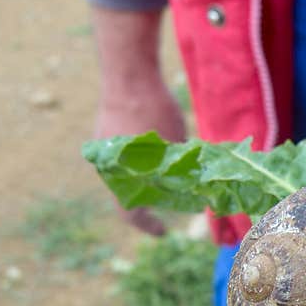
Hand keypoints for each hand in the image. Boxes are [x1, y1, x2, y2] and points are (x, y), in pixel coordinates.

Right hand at [92, 7, 186, 235]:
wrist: (129, 72)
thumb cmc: (153, 112)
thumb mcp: (175, 148)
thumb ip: (182, 170)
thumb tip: (200, 188)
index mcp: (119, 177)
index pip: (130, 214)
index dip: (148, 226)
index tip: (164, 232)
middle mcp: (107, 168)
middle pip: (130, 195)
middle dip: (153, 202)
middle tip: (175, 204)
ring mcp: (105, 150)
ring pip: (128, 177)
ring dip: (149, 182)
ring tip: (172, 181)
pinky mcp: (107, 133)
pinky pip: (124, 159)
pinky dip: (142, 165)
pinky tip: (161, 158)